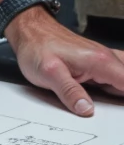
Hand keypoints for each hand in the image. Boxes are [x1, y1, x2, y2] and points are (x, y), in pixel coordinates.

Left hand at [5, 9, 123, 115]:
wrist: (30, 30)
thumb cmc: (37, 47)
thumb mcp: (49, 74)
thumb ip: (70, 92)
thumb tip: (87, 110)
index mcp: (100, 61)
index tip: (120, 114)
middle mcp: (105, 58)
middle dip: (122, 98)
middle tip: (114, 113)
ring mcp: (102, 59)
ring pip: (123, 77)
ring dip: (120, 92)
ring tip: (111, 106)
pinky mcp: (96, 62)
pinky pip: (116, 74)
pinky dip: (117, 85)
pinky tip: (109, 95)